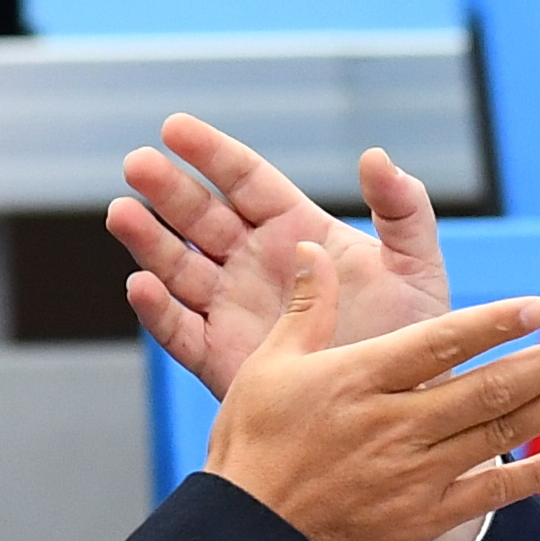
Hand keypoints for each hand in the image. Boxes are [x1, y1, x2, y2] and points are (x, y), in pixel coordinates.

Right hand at [109, 113, 454, 390]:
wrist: (403, 413)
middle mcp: (257, 265)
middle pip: (202, 218)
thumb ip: (403, 209)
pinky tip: (140, 285)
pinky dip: (157, 310)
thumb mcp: (417, 267)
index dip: (211, 154)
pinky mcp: (221, 358)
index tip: (174, 128)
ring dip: (149, 241)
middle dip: (170, 191)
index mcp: (297, 231)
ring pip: (180, 268)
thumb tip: (374, 156)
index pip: (245, 181)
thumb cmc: (414, 337)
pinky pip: (181, 331)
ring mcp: (234, 310)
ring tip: (122, 213)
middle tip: (138, 164)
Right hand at [203, 249, 539, 540]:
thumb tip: (313, 249)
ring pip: (499, 432)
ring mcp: (415, 473)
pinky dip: (535, 476)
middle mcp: (397, 424)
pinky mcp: (424, 516)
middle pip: (489, 387)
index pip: (442, 343)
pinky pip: (490, 492)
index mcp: (360, 380)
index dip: (496, 324)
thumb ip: (304, 310)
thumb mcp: (266, 370)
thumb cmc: (253, 449)